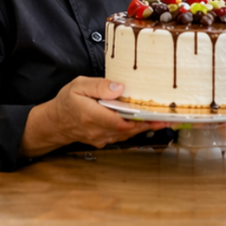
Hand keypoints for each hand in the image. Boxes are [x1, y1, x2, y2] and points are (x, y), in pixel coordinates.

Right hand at [20, 77, 169, 156]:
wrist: (55, 122)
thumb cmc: (67, 102)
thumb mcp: (78, 86)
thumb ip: (98, 86)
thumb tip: (119, 88)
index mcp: (91, 115)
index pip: (118, 121)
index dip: (138, 119)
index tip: (155, 114)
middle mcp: (98, 130)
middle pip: (128, 129)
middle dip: (149, 123)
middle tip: (169, 117)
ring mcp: (102, 137)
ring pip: (129, 133)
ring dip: (147, 127)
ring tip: (166, 119)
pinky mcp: (106, 139)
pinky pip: (124, 135)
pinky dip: (138, 129)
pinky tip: (150, 122)